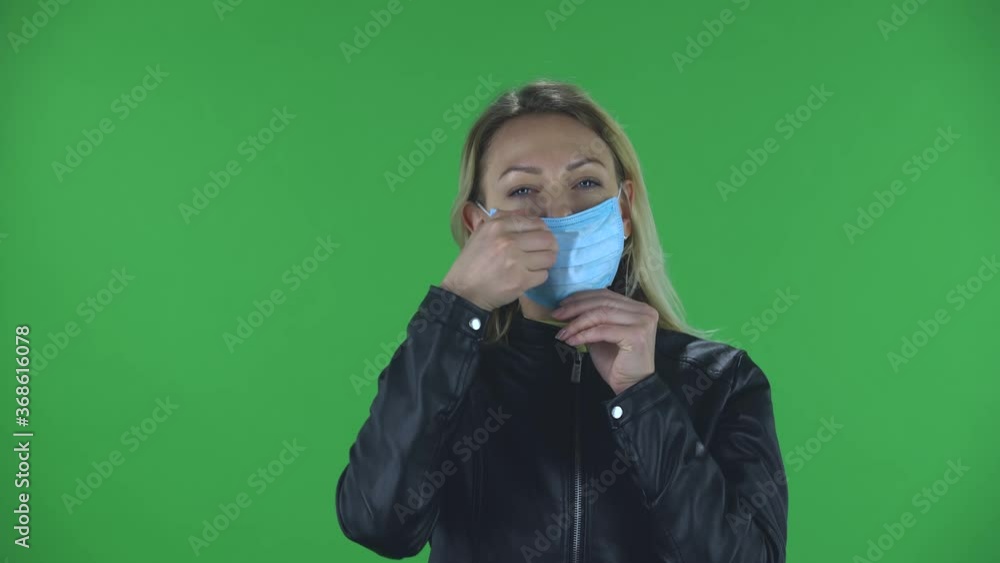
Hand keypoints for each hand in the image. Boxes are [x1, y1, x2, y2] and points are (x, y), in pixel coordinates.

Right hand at [441, 210, 557, 310]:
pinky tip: (528, 277)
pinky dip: (538, 277)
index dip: (542, 230)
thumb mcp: (481, 234)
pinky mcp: (521, 281)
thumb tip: (527, 214)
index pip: (535, 222)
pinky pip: (544, 275)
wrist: (463, 291)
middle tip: (543, 252)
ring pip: (549, 257)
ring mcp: (516, 261)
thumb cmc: (471, 263)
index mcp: (498, 226)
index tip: (539, 238)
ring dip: (545, 262)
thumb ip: (503, 220)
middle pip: (547, 239)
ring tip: (535, 265)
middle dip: (549, 246)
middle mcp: (508, 241)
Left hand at [552, 289, 657, 394]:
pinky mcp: (636, 335)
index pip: (606, 295)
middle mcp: (644, 311)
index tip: (562, 304)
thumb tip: (568, 309)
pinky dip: (584, 334)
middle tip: (557, 315)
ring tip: (562, 331)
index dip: (582, 297)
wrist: (631, 386)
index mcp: (637, 307)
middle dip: (576, 307)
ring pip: (601, 314)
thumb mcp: (601, 336)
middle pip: (603, 302)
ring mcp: (642, 322)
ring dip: (577, 322)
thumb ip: (592, 320)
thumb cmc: (617, 363)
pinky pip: (603, 330)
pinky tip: (572, 341)